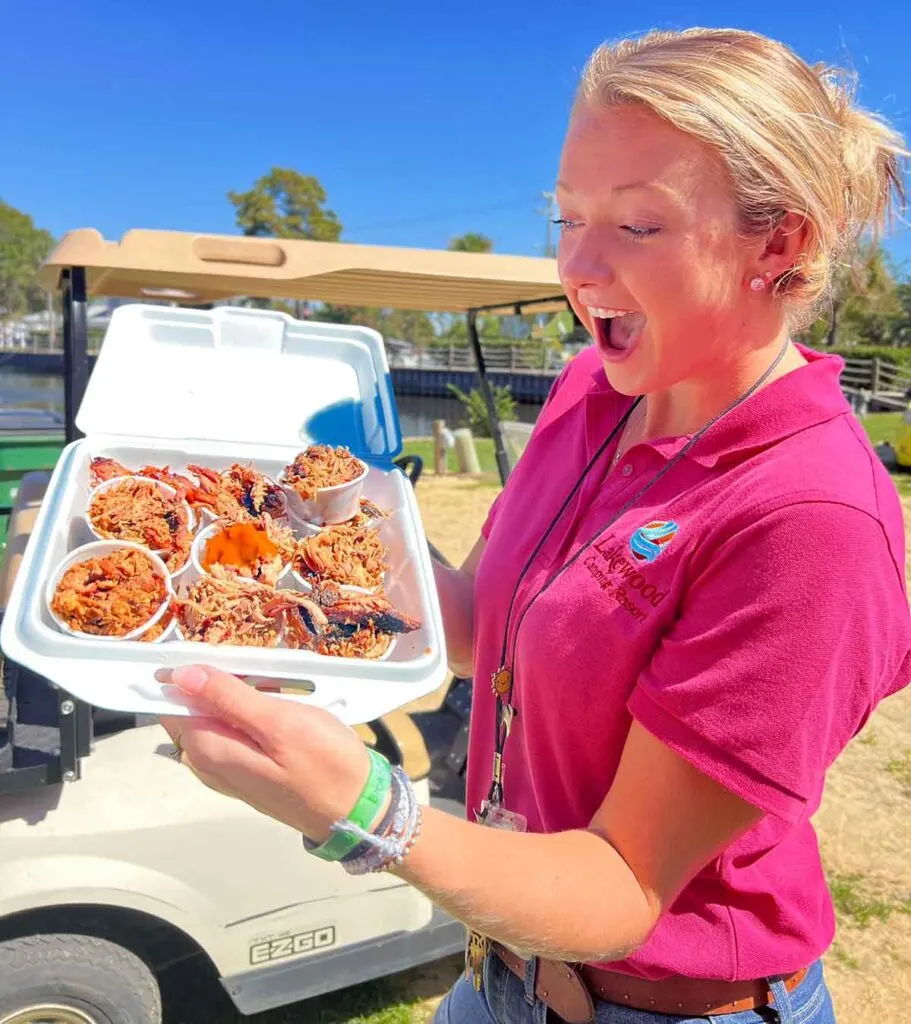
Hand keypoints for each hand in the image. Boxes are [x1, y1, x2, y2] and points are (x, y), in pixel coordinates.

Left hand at [158, 665, 371, 841]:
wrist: (357, 809)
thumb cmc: (324, 764)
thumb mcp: (280, 723)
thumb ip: (228, 698)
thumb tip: (179, 676)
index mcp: (208, 749)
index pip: (173, 700)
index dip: (187, 670)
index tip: (219, 650)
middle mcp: (207, 762)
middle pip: (192, 707)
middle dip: (215, 678)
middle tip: (259, 664)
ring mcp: (227, 769)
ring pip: (215, 716)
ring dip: (237, 691)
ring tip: (275, 679)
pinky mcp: (247, 770)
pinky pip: (234, 729)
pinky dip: (248, 708)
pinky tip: (277, 700)